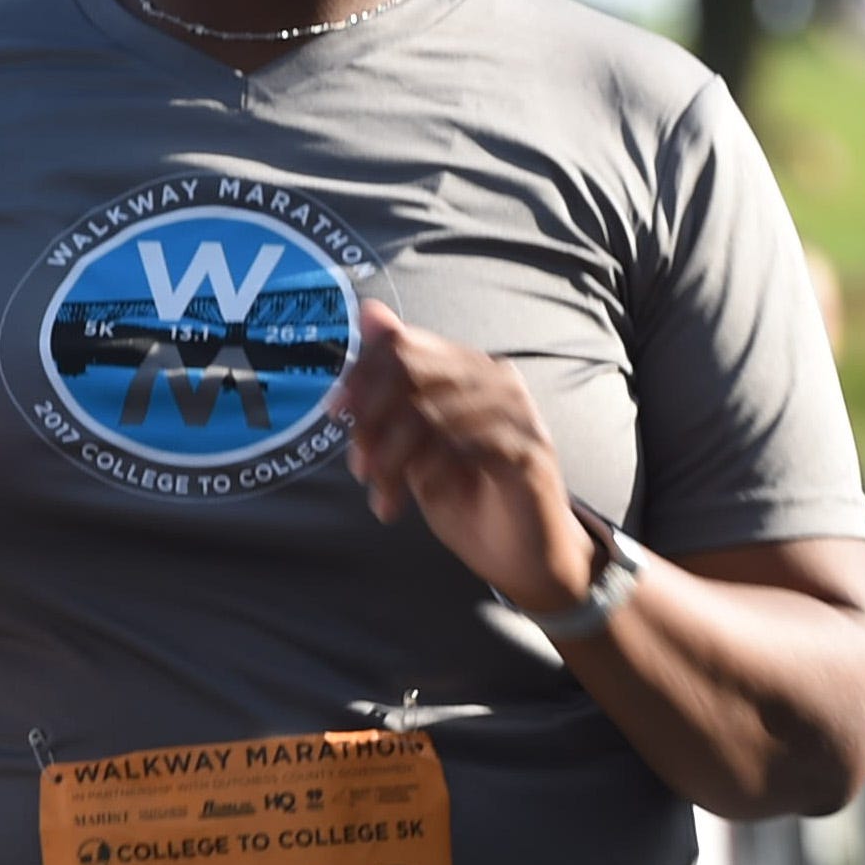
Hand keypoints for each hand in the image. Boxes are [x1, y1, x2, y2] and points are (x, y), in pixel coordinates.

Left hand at [329, 302, 582, 615]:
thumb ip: (392, 387)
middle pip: (409, 372)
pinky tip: (415, 497)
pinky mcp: (528, 450)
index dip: (359, 376)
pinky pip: (457, 446)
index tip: (336, 414)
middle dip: (369, 420)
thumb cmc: (468, 494)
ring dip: (389, 461)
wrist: (526, 554)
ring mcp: (517, 413)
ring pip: (426, 414)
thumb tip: (369, 310)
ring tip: (381, 495)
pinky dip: (424, 474)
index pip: (403, 347)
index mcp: (471, 369)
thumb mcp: (415, 440)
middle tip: (359, 467)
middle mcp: (498, 380)